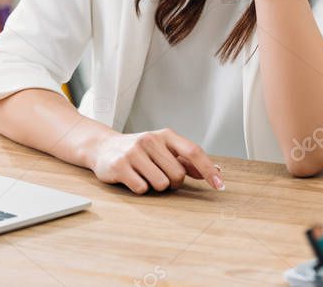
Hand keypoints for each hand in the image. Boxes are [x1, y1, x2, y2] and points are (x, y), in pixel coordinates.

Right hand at [87, 128, 224, 193]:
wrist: (103, 147)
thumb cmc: (139, 150)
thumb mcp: (163, 149)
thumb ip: (188, 160)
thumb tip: (217, 170)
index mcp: (165, 135)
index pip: (193, 151)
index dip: (208, 170)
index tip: (219, 185)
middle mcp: (149, 140)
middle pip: (177, 175)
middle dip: (172, 182)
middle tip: (159, 174)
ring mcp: (133, 152)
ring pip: (161, 184)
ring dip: (155, 186)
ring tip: (144, 175)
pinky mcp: (119, 166)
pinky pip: (142, 189)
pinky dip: (140, 189)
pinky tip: (132, 178)